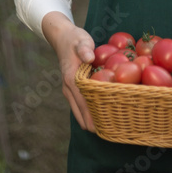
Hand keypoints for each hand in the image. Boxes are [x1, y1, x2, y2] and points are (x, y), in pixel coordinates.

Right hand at [41, 11, 96, 131]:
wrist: (62, 38)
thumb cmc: (75, 39)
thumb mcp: (81, 40)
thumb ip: (85, 49)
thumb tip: (89, 58)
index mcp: (71, 78)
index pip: (82, 103)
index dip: (91, 116)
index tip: (100, 130)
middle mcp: (68, 87)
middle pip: (79, 112)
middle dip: (92, 123)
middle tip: (108, 134)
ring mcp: (69, 89)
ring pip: (78, 111)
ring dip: (89, 120)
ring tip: (105, 131)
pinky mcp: (72, 88)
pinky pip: (79, 105)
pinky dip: (87, 113)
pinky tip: (99, 117)